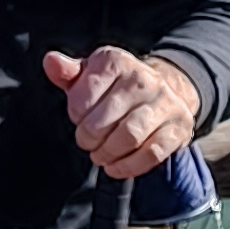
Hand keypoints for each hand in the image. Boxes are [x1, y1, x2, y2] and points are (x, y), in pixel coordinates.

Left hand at [44, 44, 200, 179]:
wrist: (163, 91)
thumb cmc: (116, 87)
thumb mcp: (89, 74)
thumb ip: (67, 72)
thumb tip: (51, 62)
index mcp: (116, 61)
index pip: (85, 94)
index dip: (76, 113)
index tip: (79, 117)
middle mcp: (143, 78)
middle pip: (105, 120)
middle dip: (88, 137)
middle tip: (86, 141)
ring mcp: (165, 103)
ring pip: (129, 137)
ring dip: (107, 153)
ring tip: (99, 155)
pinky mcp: (178, 127)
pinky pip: (152, 154)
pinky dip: (129, 166)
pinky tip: (115, 167)